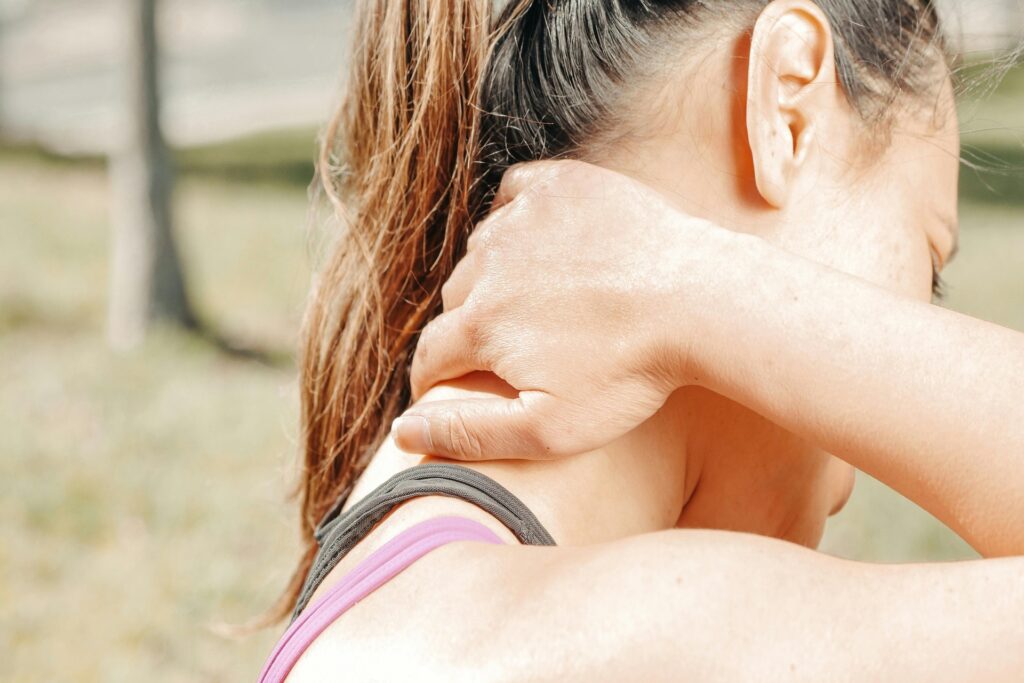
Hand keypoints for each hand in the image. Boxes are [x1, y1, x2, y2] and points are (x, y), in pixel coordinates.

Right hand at [392, 160, 731, 459]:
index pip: (431, 355)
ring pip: (482, 253)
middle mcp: (488, 264)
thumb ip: (470, 431)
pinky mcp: (559, 184)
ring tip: (540, 301)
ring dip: (496, 277)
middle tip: (516, 349)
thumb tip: (402, 430)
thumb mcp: (551, 428)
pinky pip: (511, 197)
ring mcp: (523, 217)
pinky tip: (541, 244)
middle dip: (472, 329)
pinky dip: (516, 219)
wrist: (703, 300)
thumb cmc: (633, 373)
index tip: (453, 388)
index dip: (437, 378)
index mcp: (480, 324)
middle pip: (456, 302)